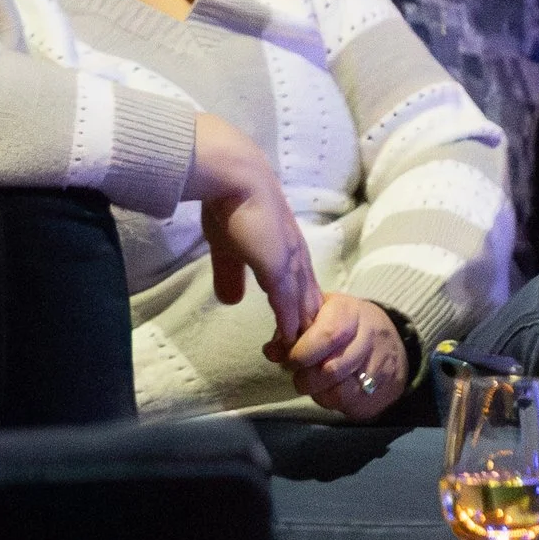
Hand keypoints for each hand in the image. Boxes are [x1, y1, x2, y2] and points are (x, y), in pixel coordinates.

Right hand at [187, 113, 322, 350]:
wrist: (233, 177)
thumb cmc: (229, 203)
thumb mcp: (227, 246)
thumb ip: (230, 275)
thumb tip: (231, 302)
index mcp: (289, 252)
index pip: (301, 293)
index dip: (299, 316)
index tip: (292, 339)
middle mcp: (298, 261)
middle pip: (311, 307)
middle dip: (307, 334)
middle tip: (302, 360)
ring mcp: (291, 266)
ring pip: (305, 312)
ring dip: (301, 338)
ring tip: (298, 362)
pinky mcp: (279, 271)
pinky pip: (289, 309)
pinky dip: (290, 330)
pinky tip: (288, 346)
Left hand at [283, 294, 407, 418]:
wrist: (386, 340)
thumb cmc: (340, 324)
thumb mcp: (317, 315)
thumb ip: (292, 331)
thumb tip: (270, 352)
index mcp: (349, 312)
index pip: (328, 335)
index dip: (303, 353)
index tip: (290, 360)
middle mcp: (370, 337)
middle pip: (333, 369)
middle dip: (306, 378)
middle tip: (298, 375)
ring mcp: (381, 365)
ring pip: (342, 392)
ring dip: (318, 393)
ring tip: (313, 384)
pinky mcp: (386, 390)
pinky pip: (353, 405)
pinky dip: (334, 402)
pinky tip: (329, 390)